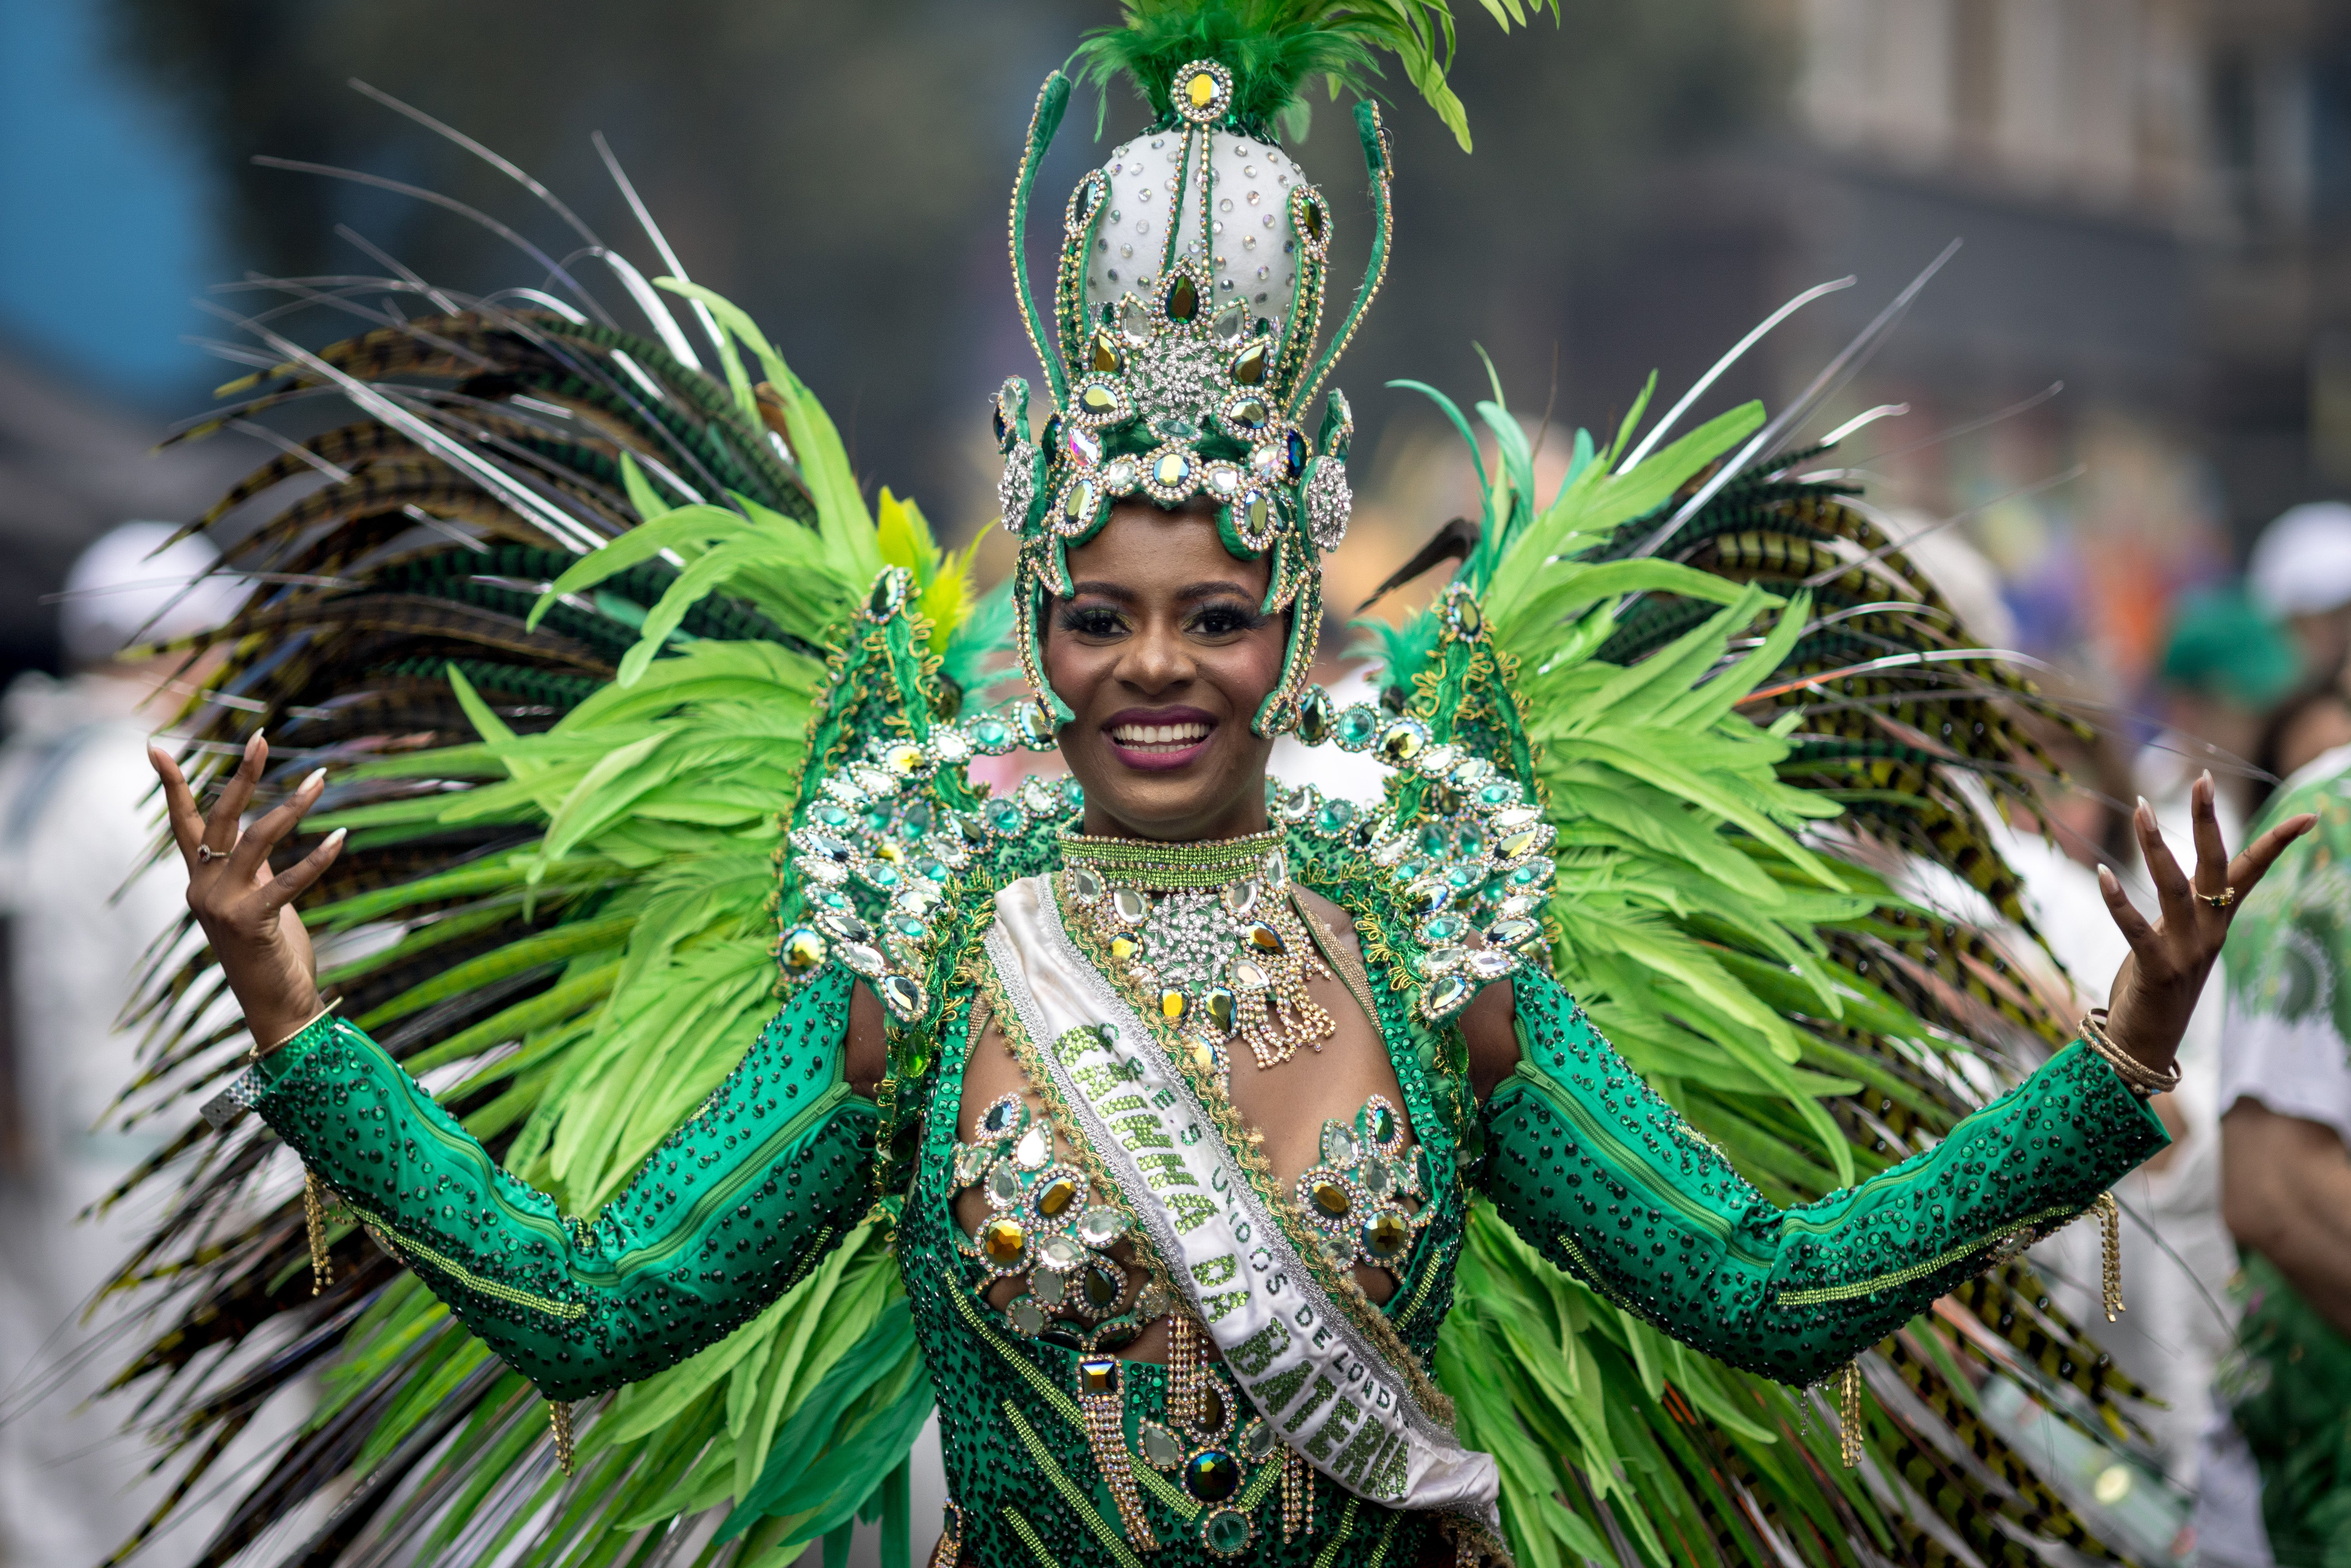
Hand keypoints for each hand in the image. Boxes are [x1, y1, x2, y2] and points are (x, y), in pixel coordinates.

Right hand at [150, 733, 345, 1052]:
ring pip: (257, 839)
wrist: (277, 1006)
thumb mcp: (259, 901)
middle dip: (242, 775)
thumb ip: (255, 869)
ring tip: (322, 779)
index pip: (184, 824)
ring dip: (293, 806)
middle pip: (221, 818)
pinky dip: (317, 858)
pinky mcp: (250, 922)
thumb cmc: (272, 951)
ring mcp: (222, 905)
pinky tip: (342, 838)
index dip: (172, 785)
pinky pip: (287, 880)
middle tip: (261, 737)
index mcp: (201, 880)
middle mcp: (203, 888)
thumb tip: (261, 831)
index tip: (155, 747)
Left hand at [2098, 771, 2313, 1072]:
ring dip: (2155, 846)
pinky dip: (2118, 900)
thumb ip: (2180, 908)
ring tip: (2139, 806)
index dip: (2278, 844)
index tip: (2308, 816)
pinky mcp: (2157, 970)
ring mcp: (2187, 952)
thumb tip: (2178, 872)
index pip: (2251, 873)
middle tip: (2203, 778)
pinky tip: (2102, 872)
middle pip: (2216, 867)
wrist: (2146, 1044)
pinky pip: (2136, 928)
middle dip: (2208, 821)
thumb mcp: (2175, 939)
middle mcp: (2209, 933)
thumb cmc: (2155, 985)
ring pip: (2174, 888)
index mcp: (2217, 922)